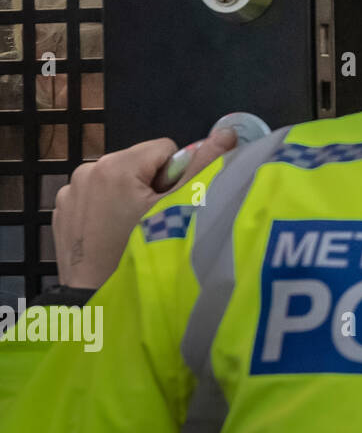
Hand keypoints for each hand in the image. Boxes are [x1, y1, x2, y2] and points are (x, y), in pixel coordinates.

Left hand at [52, 126, 238, 289]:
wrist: (99, 301)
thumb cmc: (145, 251)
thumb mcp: (181, 208)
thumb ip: (204, 166)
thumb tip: (227, 131)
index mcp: (116, 165)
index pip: (165, 150)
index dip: (176, 176)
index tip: (171, 205)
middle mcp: (87, 170)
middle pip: (139, 164)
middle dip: (152, 186)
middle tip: (155, 221)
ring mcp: (69, 192)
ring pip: (118, 181)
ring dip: (129, 197)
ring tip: (132, 231)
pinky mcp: (62, 212)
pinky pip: (95, 198)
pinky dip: (107, 210)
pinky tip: (111, 236)